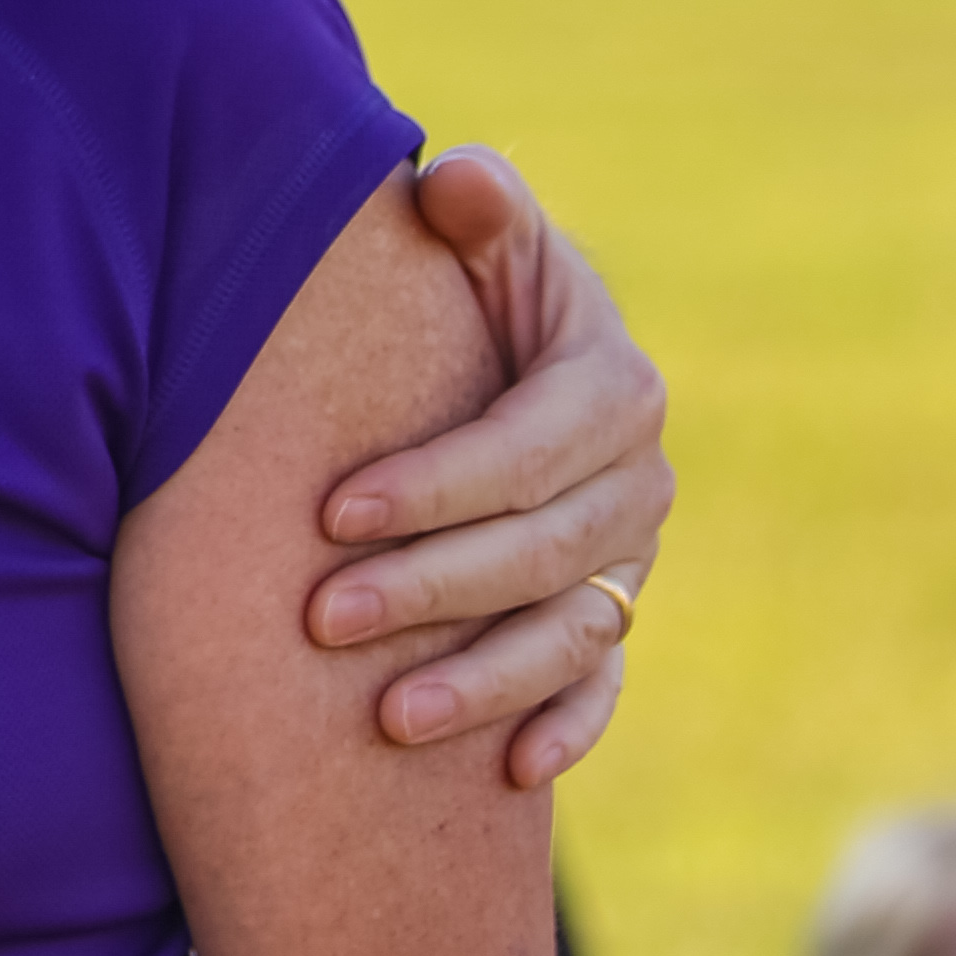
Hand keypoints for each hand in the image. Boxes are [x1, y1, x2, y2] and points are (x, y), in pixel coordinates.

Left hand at [306, 146, 671, 787]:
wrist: (485, 353)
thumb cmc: (459, 280)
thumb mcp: (475, 231)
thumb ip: (473, 206)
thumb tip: (455, 183)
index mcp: (610, 385)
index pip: (527, 448)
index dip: (436, 483)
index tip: (332, 508)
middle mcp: (635, 480)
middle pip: (540, 552)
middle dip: (431, 589)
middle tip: (320, 618)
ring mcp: (629, 559)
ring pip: (568, 633)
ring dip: (484, 681)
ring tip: (386, 719)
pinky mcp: (611, 617)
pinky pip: (603, 685)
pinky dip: (566, 727)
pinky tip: (506, 772)